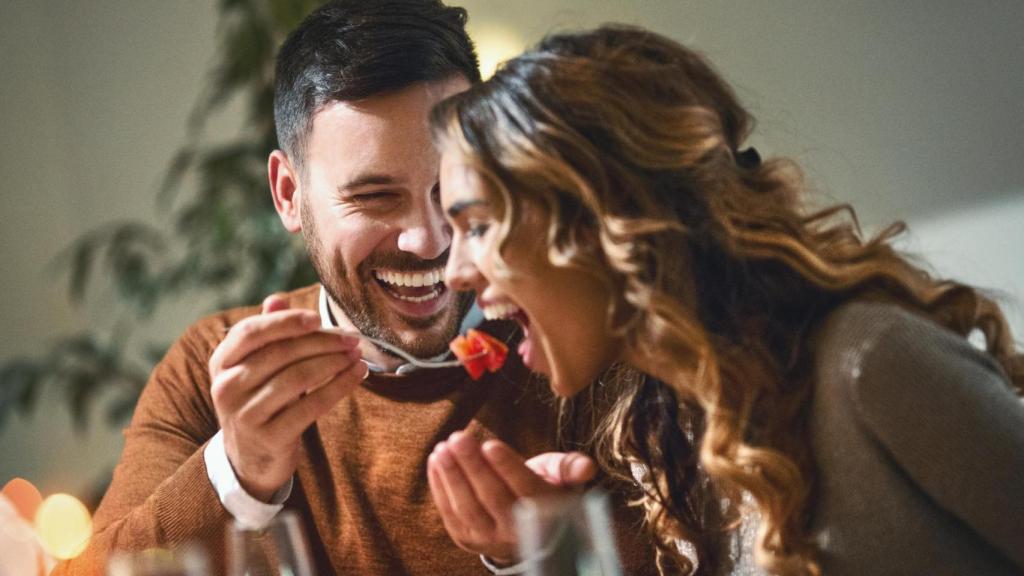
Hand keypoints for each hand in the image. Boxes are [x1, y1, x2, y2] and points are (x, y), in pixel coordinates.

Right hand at [209, 294, 368, 500]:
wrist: (249, 460)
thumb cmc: (260, 401)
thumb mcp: (255, 367)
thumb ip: (267, 334)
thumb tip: (277, 299)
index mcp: (221, 362)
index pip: (251, 332)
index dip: (286, 322)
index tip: (318, 318)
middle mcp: (226, 387)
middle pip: (280, 353)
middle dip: (322, 342)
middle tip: (351, 338)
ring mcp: (245, 414)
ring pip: (297, 378)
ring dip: (334, 363)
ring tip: (357, 355)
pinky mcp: (269, 437)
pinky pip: (311, 406)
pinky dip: (338, 387)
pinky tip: (356, 376)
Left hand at [427, 431, 595, 562]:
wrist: (527, 531)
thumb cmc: (543, 490)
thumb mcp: (559, 477)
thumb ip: (569, 467)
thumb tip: (588, 467)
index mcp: (544, 512)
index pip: (525, 489)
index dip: (507, 467)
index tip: (490, 444)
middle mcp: (517, 531)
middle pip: (492, 497)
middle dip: (473, 466)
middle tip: (459, 437)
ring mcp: (489, 539)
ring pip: (468, 507)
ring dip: (452, 476)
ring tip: (444, 448)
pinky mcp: (467, 539)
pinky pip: (450, 514)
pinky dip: (440, 487)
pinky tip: (436, 461)